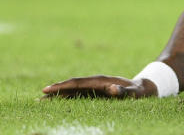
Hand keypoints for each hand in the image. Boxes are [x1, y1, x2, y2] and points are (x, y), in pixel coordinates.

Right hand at [42, 75, 156, 98]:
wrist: (145, 87)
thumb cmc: (140, 92)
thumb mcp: (135, 93)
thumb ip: (125, 92)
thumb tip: (112, 89)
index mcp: (102, 81)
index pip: (78, 83)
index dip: (63, 86)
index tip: (47, 89)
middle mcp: (96, 82)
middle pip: (72, 86)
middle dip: (56, 91)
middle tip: (39, 98)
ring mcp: (95, 87)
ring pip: (73, 90)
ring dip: (59, 95)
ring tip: (42, 101)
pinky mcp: (96, 92)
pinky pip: (78, 95)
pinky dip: (67, 98)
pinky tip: (57, 102)